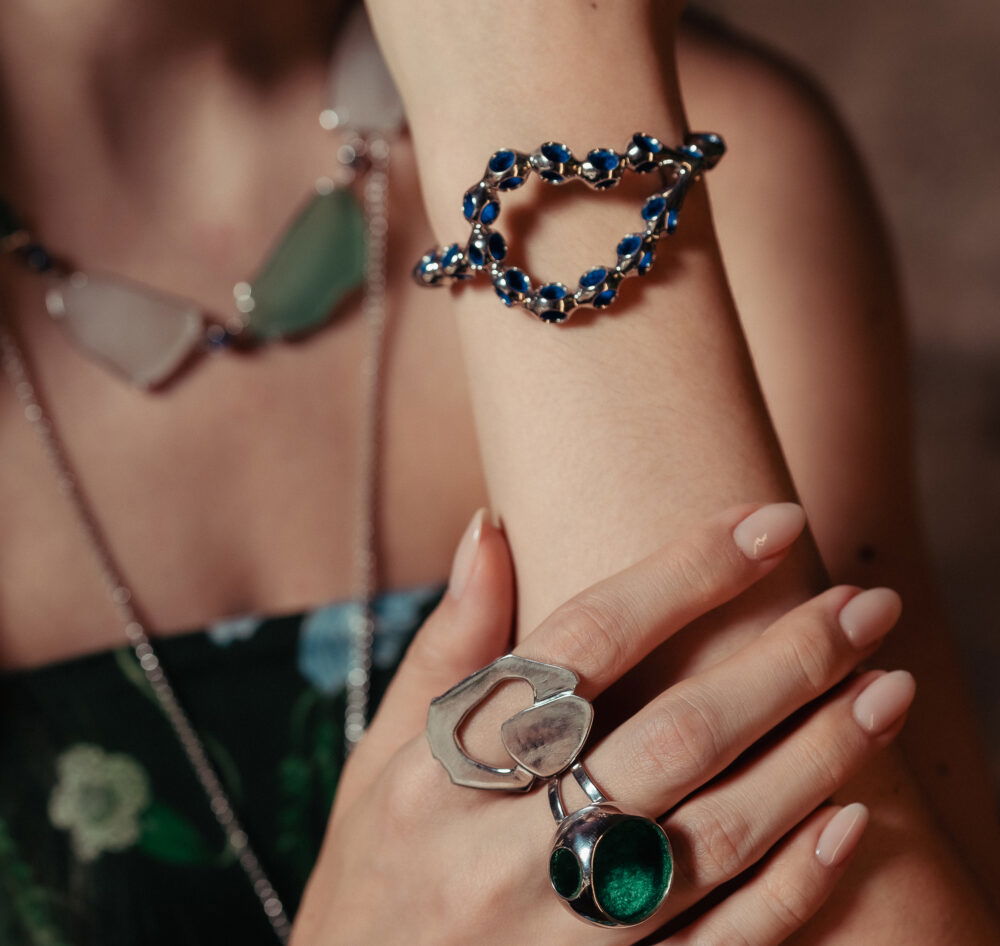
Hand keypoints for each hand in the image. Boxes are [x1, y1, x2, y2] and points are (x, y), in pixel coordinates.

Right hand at [291, 503, 910, 943]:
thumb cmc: (370, 878)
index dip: (685, 573)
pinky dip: (796, 883)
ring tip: (890, 689)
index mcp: (437, 772)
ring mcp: (558, 938)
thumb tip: (491, 526)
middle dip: (784, 658)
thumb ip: (447, 646)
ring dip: (818, 756)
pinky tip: (855, 819)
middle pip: (672, 732)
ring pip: (717, 835)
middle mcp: (498, 853)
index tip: (768, 522)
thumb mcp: (381, 761)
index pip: (583, 644)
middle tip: (864, 602)